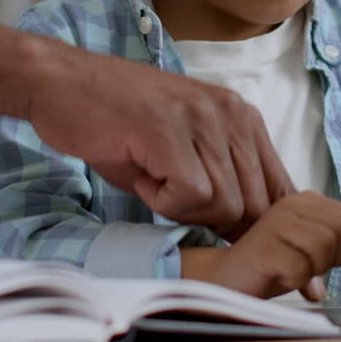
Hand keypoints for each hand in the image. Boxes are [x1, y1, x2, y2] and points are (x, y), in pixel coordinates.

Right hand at [29, 45, 295, 237]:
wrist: (59, 82)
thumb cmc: (117, 122)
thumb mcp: (183, 148)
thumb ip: (222, 180)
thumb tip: (250, 234)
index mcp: (242, 117)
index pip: (281, 188)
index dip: (271, 230)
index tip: (264, 259)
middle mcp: (231, 113)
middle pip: (255, 205)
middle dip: (216, 223)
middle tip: (172, 200)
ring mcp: (202, 119)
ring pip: (225, 204)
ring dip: (183, 209)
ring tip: (152, 179)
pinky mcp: (169, 131)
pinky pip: (191, 196)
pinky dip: (163, 201)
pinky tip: (142, 176)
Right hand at [182, 192, 340, 299]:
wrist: (230, 277)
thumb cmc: (274, 261)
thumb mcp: (312, 242)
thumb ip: (337, 225)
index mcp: (306, 200)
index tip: (319, 255)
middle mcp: (291, 205)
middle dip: (331, 257)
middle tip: (306, 264)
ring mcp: (276, 223)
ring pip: (323, 248)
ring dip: (312, 270)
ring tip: (291, 268)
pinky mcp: (264, 247)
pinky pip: (301, 269)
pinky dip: (295, 281)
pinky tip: (279, 275)